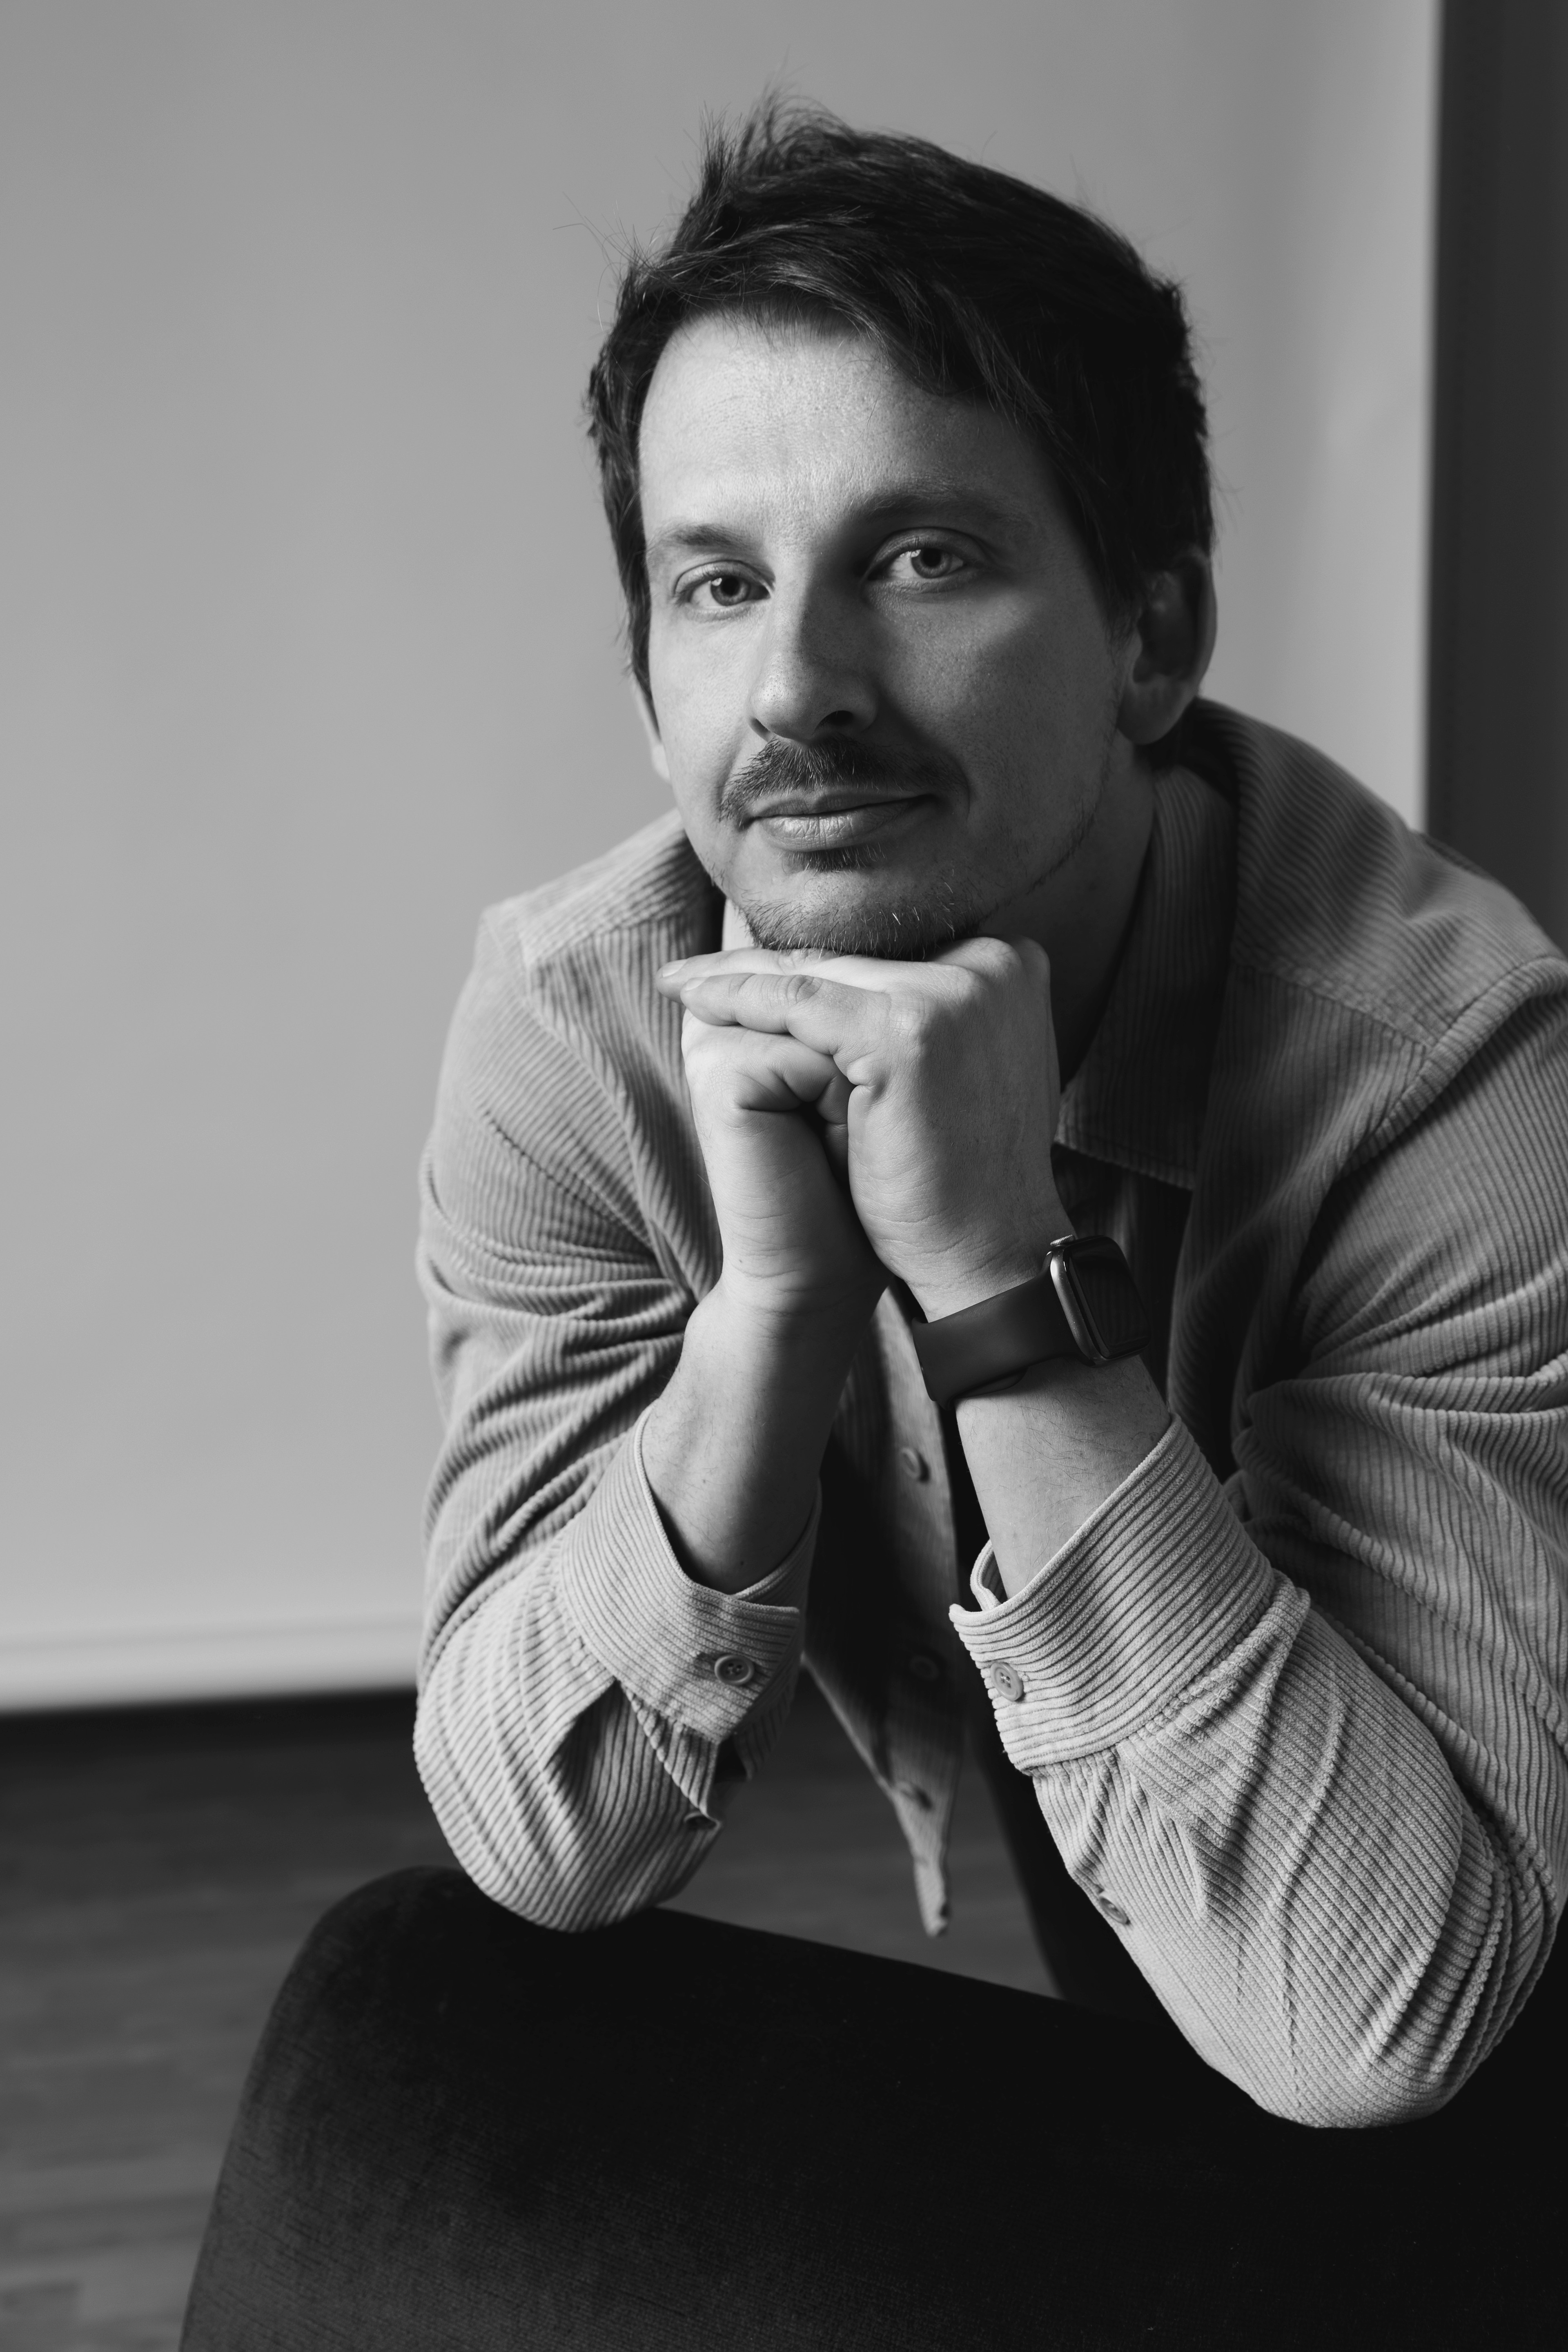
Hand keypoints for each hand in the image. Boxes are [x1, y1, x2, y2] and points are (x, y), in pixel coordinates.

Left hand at [657, 936, 1070, 1321]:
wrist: (988, 1255)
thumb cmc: (963, 1179)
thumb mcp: (958, 1074)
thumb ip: (927, 1017)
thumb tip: (861, 980)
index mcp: (1010, 968)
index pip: (885, 956)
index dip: (814, 962)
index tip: (751, 966)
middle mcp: (995, 964)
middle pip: (851, 959)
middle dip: (768, 964)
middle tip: (696, 972)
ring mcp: (955, 993)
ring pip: (818, 975)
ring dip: (737, 977)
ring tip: (681, 986)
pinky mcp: (908, 1030)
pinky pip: (799, 1003)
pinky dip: (740, 999)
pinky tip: (696, 1001)